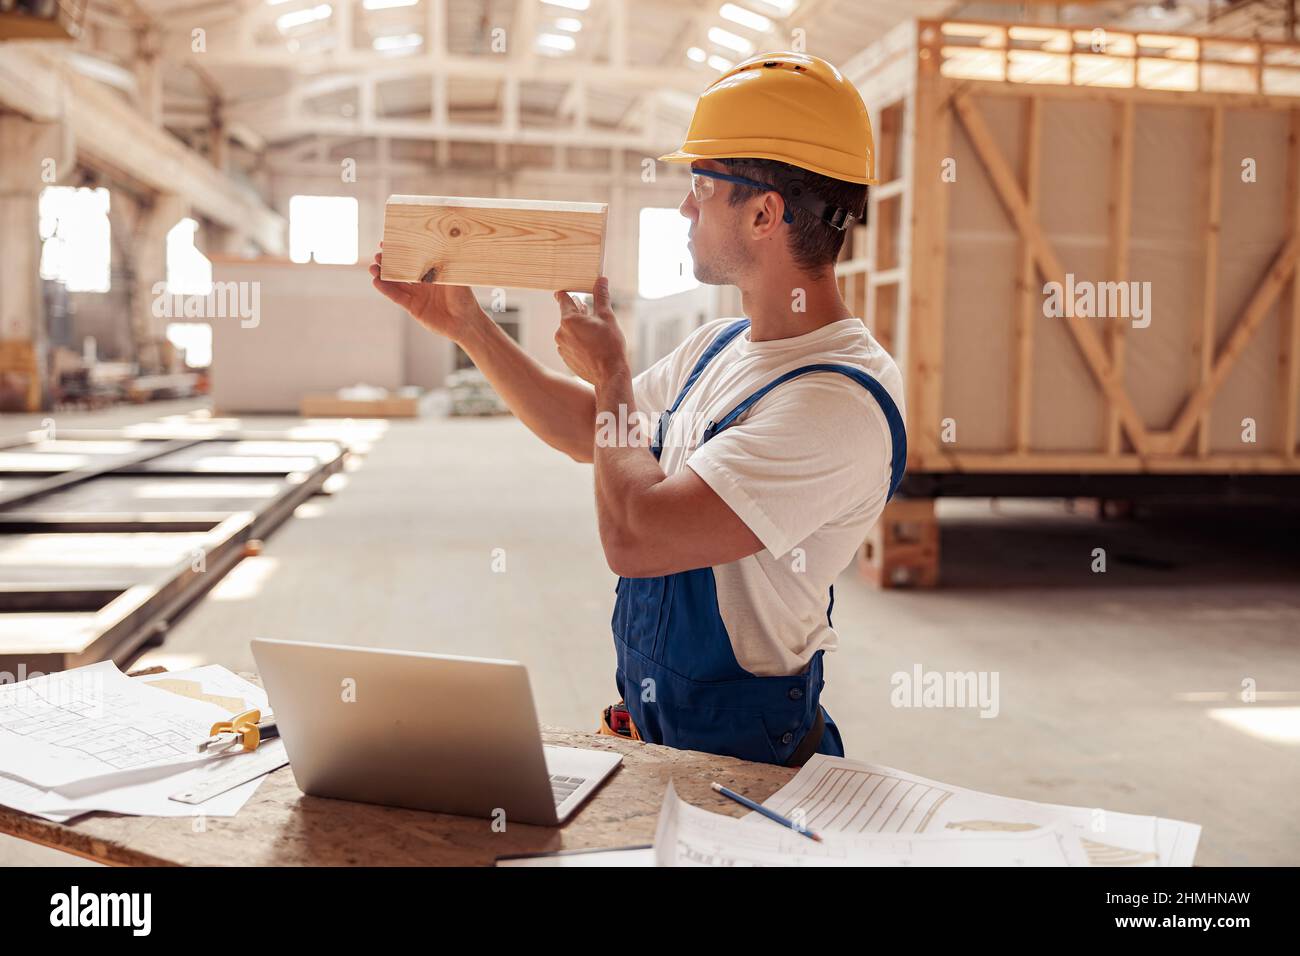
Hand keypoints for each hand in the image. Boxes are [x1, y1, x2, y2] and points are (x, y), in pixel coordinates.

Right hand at [369, 246, 485, 342]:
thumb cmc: (464, 298)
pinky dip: (386, 290)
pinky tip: (377, 282)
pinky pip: (397, 297)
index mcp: (432, 272)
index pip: (412, 258)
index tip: (387, 242)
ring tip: (373, 268)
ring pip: (395, 282)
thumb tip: (440, 244)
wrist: (465, 323)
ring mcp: (416, 294)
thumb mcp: (455, 276)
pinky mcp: (413, 307)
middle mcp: (422, 282)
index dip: (400, 251)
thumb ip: (444, 264)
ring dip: (383, 275)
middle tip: (378, 255)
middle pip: (400, 269)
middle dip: (388, 262)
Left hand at [554, 278, 627, 386]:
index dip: (567, 293)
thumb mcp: (607, 317)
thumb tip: (601, 280)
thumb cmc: (610, 345)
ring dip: (578, 327)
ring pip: (568, 330)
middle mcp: (560, 333)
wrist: (609, 374)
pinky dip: (578, 341)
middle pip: (567, 316)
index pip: (562, 299)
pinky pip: (570, 344)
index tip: (571, 291)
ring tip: (593, 330)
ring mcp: (562, 347)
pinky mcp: (566, 358)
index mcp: (568, 320)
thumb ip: (601, 297)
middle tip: (587, 308)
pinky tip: (591, 344)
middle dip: (578, 312)